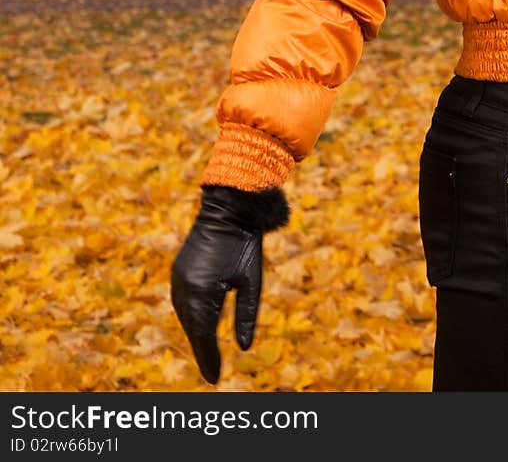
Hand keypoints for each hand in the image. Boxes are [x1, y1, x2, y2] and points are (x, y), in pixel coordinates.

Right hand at [170, 184, 288, 383]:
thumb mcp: (251, 281)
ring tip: (206, 353)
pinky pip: (181, 302)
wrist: (227, 207)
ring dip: (195, 334)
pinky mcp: (177, 270)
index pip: (204, 336)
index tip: (215, 379)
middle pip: (192, 329)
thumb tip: (243, 348)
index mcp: (202, 293)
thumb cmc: (244, 243)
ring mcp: (177, 278)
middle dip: (202, 351)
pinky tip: (199, 324)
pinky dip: (189, 317)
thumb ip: (247, 315)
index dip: (209, 359)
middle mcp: (184, 288)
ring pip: (184, 317)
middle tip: (212, 373)